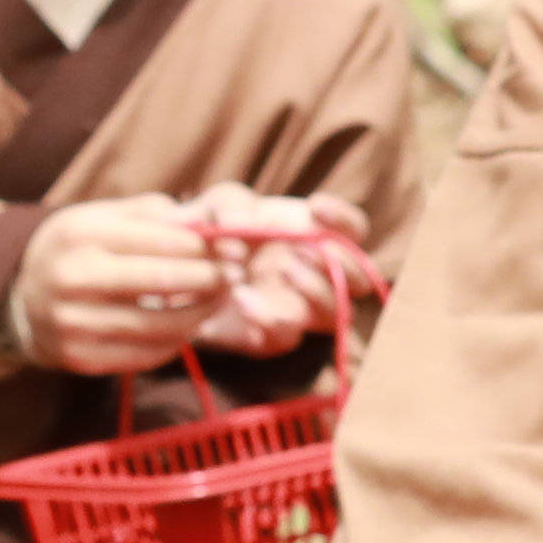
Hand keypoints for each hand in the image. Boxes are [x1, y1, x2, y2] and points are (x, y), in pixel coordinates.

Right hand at [10, 196, 237, 380]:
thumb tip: (212, 223)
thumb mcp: (102, 216)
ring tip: (219, 301)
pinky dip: (175, 342)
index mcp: (79, 234)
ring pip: (158, 326)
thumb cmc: (77, 249)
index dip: (205, 246)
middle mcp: (71, 279)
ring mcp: (72, 324)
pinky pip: (144, 356)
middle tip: (236, 275)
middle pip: (161, 282)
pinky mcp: (79, 358)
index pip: (159, 240)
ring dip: (199, 315)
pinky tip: (188, 326)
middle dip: (209, 279)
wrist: (21, 298)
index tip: (235, 247)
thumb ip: (154, 214)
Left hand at [178, 186, 377, 353]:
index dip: (344, 219)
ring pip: (337, 315)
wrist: (182, 276)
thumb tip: (242, 223)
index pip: (355, 230)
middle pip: (361, 280)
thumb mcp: (216, 206)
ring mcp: (300, 312)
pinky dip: (269, 318)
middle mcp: (317, 278)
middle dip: (339, 264)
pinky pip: (288, 337)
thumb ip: (229, 204)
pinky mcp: (274, 338)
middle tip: (301, 250)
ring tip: (281, 270)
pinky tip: (242, 297)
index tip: (313, 206)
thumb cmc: (212, 233)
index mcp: (314, 238)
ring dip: (316, 291)